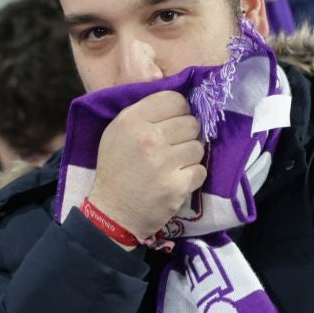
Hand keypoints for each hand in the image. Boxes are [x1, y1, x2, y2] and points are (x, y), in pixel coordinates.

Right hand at [84, 89, 205, 244]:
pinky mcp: (177, 185)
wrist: (112, 213)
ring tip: (173, 166)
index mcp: (132, 120)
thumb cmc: (115, 170)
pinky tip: (176, 181)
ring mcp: (164, 162)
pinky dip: (192, 176)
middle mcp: (149, 137)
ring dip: (189, 157)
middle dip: (185, 135)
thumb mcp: (117, 133)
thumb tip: (178, 103)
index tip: (172, 123)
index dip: (178, 111)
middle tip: (173, 147)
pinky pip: (201, 170)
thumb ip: (144, 114)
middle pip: (191, 122)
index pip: (175, 99)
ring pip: (198, 147)